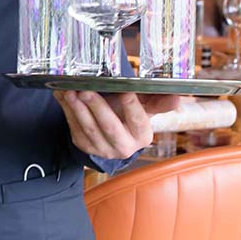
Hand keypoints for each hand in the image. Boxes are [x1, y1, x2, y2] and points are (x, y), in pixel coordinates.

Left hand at [53, 91, 180, 159]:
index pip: (138, 120)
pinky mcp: (84, 146)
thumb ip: (159, 101)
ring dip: (77, 109)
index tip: (124, 91)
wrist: (111, 135)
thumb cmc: (129, 116)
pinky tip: (61, 95)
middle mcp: (124, 147)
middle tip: (86, 90)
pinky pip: (74, 128)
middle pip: (109, 126)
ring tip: (70, 91)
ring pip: (88, 128)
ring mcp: (102, 149)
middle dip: (97, 107)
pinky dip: (66, 110)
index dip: (131, 106)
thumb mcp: (146, 109)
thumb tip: (178, 96)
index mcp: (142, 136)